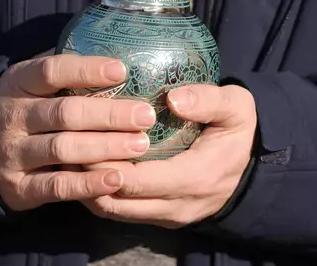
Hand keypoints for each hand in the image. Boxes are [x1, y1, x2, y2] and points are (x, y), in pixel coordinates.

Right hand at [0, 54, 155, 210]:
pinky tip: (117, 179)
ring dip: (105, 148)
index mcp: (18, 83)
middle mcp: (12, 116)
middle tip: (146, 116)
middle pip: (64, 113)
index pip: (52, 71)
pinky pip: (56, 186)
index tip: (122, 71)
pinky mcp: (18, 187)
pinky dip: (88, 184)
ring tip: (140, 145)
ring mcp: (12, 153)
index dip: (87, 70)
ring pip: (62, 149)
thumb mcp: (35, 81)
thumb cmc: (28, 107)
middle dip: (110, 115)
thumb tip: (120, 50)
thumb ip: (67, 70)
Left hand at [80, 84, 255, 228]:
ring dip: (89, 187)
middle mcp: (177, 206)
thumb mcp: (236, 107)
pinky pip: (122, 211)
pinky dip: (100, 192)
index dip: (104, 163)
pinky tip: (88, 166)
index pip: (136, 181)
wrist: (252, 164)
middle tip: (65, 145)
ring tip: (70, 155)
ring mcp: (168, 216)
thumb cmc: (239, 130)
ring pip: (114, 211)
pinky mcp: (160, 217)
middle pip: (117, 201)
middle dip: (87, 177)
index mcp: (194, 178)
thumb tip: (174, 99)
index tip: (81, 136)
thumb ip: (209, 101)